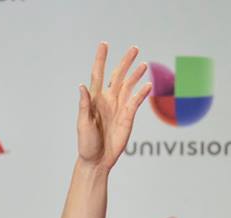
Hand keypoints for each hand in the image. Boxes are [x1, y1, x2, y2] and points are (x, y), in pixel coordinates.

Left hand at [77, 42, 151, 171]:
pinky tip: (148, 84)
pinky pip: (136, 101)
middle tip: (134, 48)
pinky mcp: (128, 117)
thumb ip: (84, 105)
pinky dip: (142, 93)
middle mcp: (107, 100)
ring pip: (129, 86)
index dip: (100, 59)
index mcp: (94, 99)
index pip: (97, 75)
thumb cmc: (86, 143)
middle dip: (125, 62)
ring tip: (143, 64)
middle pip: (117, 76)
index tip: (104, 44)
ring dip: (135, 74)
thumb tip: (82, 86)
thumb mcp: (83, 124)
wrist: (97, 160)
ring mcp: (119, 107)